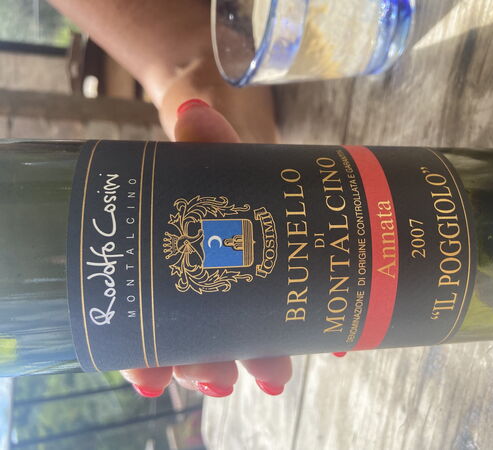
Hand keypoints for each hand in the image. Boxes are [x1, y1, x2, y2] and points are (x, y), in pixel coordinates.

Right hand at [120, 99, 291, 397]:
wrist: (255, 167)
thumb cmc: (220, 169)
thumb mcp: (209, 154)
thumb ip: (204, 140)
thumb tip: (190, 111)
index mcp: (177, 267)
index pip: (150, 321)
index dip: (146, 355)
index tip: (148, 379)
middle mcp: (207, 287)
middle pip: (197, 341)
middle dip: (204, 366)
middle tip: (217, 379)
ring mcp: (248, 290)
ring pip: (244, 340)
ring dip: (255, 361)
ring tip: (272, 377)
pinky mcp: (287, 286)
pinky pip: (296, 318)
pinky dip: (312, 333)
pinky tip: (334, 343)